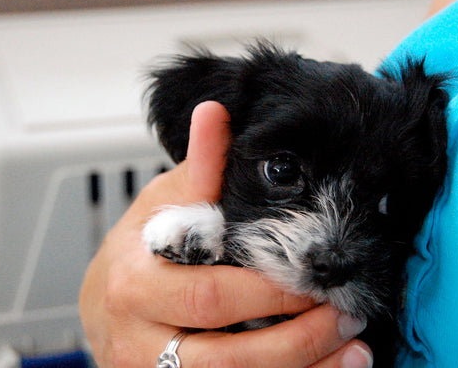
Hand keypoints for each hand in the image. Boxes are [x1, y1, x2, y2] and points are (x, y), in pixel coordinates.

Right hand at [79, 101, 372, 366]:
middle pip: (226, 358)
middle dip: (297, 340)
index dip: (271, 292)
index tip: (318, 278)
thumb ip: (197, 172)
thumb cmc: (138, 253)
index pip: (211, 294)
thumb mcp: (160, 207)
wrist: (103, 307)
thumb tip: (216, 114)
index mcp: (135, 283)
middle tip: (346, 316)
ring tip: (354, 353)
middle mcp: (138, 340)